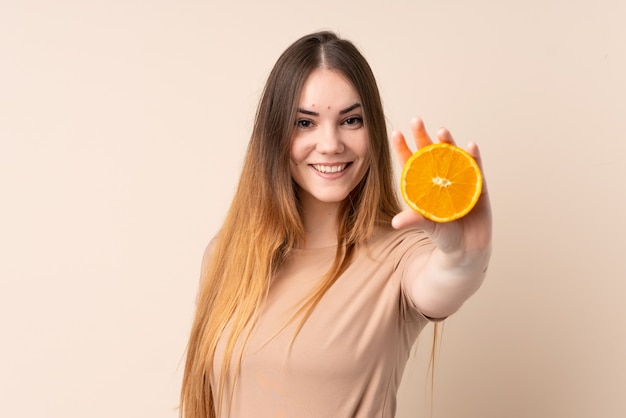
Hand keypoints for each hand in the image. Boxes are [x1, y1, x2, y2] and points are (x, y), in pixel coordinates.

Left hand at [390, 117, 491, 256]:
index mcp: (425, 186)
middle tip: (416, 120)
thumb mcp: (428, 227)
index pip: (411, 164)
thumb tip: (396, 222)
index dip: (404, 148)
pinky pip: (476, 168)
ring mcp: (460, 180)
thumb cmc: (444, 237)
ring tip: (442, 131)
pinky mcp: (478, 185)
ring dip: (448, 143)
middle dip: (423, 137)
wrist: (468, 249)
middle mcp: (441, 179)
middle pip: (431, 154)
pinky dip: (474, 157)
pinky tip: (470, 146)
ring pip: (453, 156)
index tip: (396, 133)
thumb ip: (415, 220)